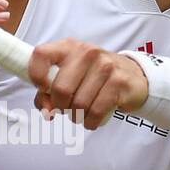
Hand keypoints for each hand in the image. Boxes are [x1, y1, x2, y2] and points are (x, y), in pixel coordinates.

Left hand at [26, 38, 148, 129]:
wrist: (133, 77)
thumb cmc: (93, 78)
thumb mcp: (69, 77)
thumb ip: (48, 92)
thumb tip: (46, 111)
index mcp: (68, 47)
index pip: (40, 54)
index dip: (36, 76)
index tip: (43, 89)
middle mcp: (86, 52)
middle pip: (60, 89)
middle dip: (61, 106)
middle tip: (67, 108)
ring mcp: (105, 65)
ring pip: (78, 104)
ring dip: (77, 116)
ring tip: (83, 112)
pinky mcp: (118, 82)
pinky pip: (95, 112)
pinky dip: (91, 122)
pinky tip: (93, 118)